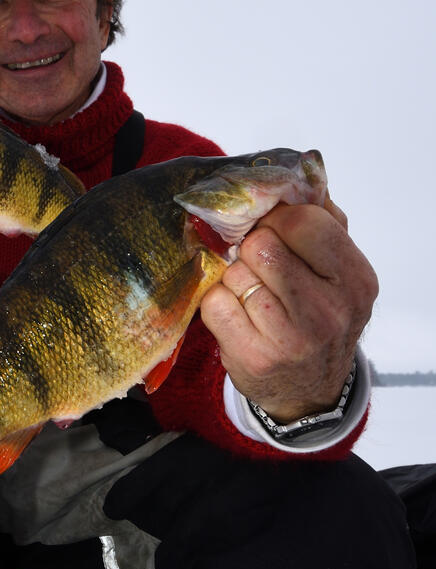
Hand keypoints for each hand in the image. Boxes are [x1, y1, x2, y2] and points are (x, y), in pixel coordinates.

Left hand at [200, 199, 377, 422]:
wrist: (310, 391)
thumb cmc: (319, 316)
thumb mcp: (338, 271)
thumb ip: (322, 220)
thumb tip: (292, 177)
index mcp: (354, 278)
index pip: (304, 222)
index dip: (275, 219)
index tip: (269, 228)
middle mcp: (328, 311)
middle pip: (261, 246)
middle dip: (250, 249)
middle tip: (257, 265)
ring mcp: (291, 338)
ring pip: (235, 273)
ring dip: (234, 279)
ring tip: (251, 295)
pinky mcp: (254, 357)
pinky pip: (214, 303)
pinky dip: (217, 302)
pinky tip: (235, 314)